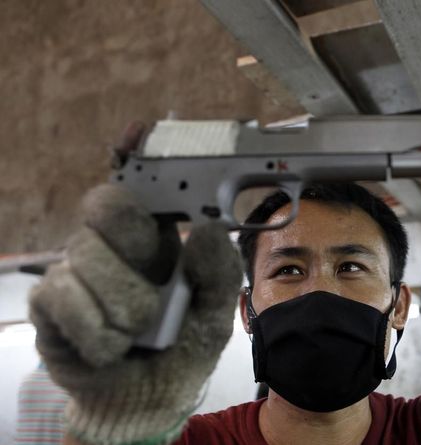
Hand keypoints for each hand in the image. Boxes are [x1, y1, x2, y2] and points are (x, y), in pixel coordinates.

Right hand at [29, 184, 242, 443]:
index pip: (138, 186)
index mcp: (155, 237)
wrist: (151, 400)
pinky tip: (110, 347)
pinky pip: (63, 295)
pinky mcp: (49, 303)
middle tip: (155, 293)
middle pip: (105, 205)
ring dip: (123, 307)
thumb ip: (220, 271)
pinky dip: (97, 331)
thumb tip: (206, 227)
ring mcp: (76, 269)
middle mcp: (112, 244)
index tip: (140, 149)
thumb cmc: (184, 347)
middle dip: (136, 249)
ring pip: (86, 255)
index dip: (136, 163)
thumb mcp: (216, 312)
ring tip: (137, 333)